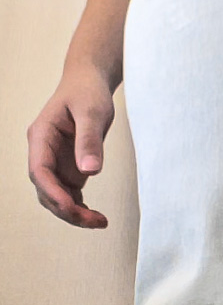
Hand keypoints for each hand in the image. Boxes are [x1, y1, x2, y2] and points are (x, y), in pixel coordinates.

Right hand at [27, 61, 115, 227]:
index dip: (52, 192)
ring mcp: (54, 163)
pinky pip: (67, 195)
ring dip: (73, 214)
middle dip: (66, 210)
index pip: (39, 171)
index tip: (72, 206)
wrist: (88, 82)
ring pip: (55, 197)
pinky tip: (96, 217)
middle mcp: (43, 152)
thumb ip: (89, 139)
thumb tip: (89, 171)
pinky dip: (79, 209)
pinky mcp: (67, 169)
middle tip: (95, 221)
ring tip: (100, 222)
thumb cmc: (87, 91)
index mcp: (41, 136)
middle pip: (45, 190)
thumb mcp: (92, 111)